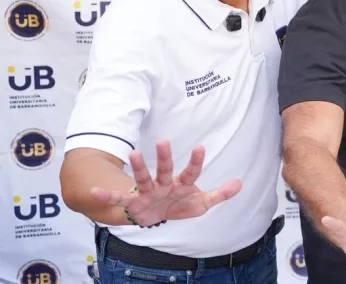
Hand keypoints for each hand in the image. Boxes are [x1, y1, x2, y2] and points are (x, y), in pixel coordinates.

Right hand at [90, 140, 240, 226]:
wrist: (154, 216)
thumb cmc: (178, 204)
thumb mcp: (201, 203)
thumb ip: (220, 194)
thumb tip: (240, 183)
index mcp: (181, 184)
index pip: (191, 172)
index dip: (196, 161)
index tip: (200, 147)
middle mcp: (163, 184)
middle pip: (165, 169)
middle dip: (165, 157)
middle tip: (163, 141)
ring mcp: (148, 191)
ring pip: (143, 177)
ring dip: (139, 166)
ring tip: (133, 152)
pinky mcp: (133, 202)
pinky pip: (119, 199)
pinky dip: (106, 196)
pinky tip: (94, 192)